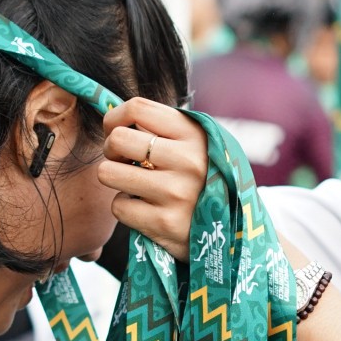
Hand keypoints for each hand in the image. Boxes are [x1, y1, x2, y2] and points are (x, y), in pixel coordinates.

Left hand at [97, 99, 208, 260]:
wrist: (233, 232)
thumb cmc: (204, 180)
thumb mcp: (199, 146)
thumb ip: (165, 129)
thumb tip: (115, 121)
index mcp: (195, 134)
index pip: (137, 108)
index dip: (114, 118)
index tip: (116, 131)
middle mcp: (188, 160)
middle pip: (118, 139)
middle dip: (111, 150)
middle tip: (124, 161)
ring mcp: (176, 193)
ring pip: (108, 173)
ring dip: (115, 179)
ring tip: (134, 184)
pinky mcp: (165, 223)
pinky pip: (118, 206)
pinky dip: (126, 208)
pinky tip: (146, 209)